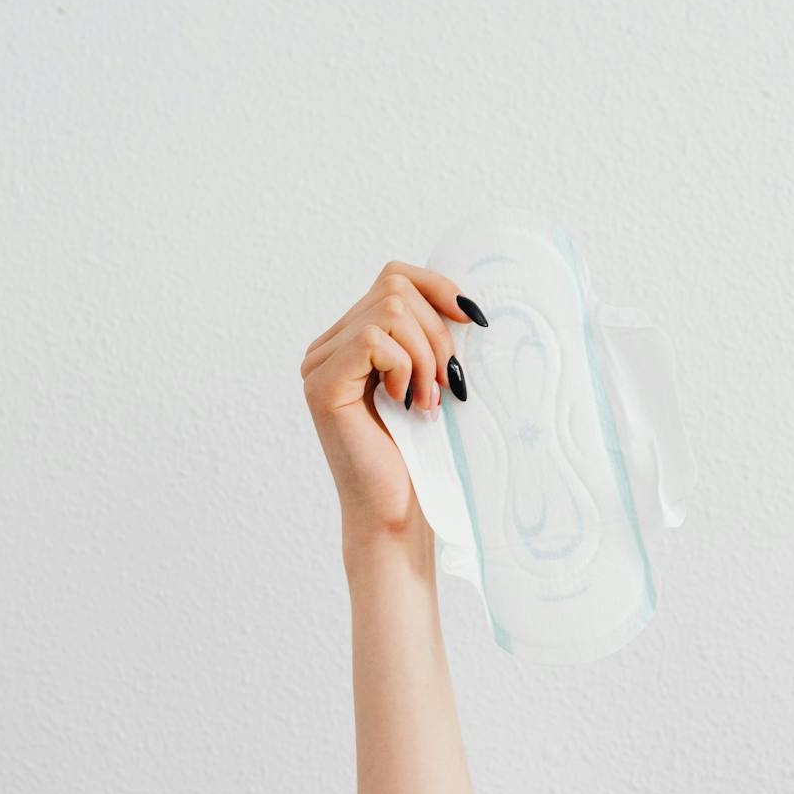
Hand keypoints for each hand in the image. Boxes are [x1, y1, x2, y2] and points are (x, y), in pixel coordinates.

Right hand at [299, 262, 482, 544]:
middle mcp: (328, 346)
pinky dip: (405, 368)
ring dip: (426, 355)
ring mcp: (318, 364)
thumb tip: (467, 302)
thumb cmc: (422, 457)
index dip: (440, 288)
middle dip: (438, 333)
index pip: (395, 277)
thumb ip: (434, 337)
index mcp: (353, 340)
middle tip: (448, 386)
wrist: (400, 516)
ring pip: (389, 309)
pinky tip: (407, 406)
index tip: (475, 323)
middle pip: (395, 288)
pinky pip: (372, 341)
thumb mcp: (437, 381)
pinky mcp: (321, 385)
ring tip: (429, 401)